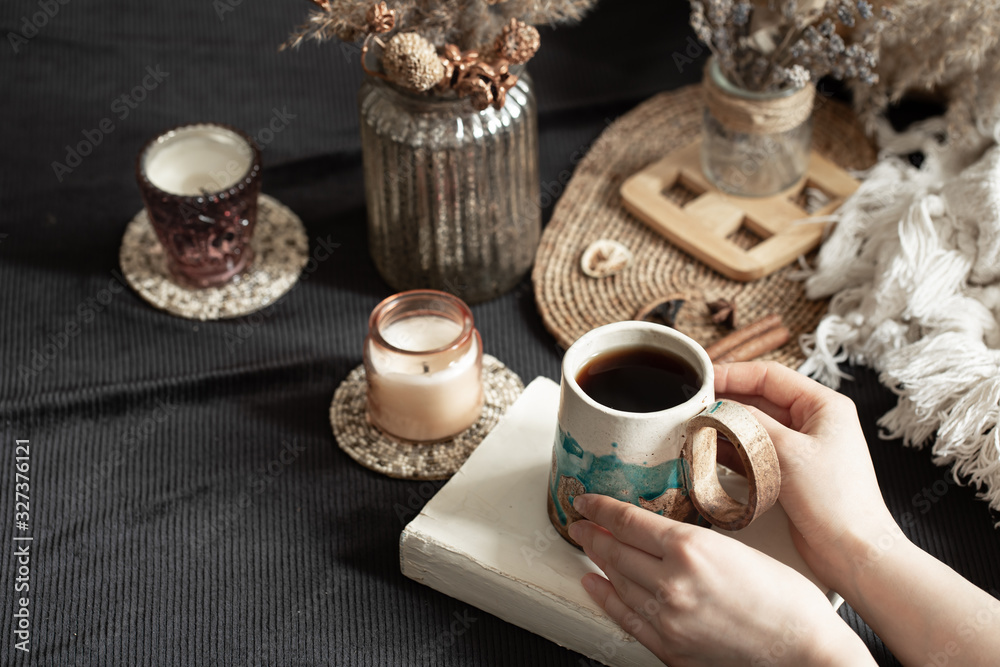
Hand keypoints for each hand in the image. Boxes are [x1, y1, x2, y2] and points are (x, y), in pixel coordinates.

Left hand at [569, 494, 872, 666]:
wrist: (807, 652)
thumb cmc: (788, 601)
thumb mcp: (737, 549)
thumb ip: (692, 542)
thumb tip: (659, 535)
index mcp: (690, 549)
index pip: (627, 520)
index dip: (599, 507)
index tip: (585, 500)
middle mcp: (672, 583)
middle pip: (614, 550)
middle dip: (591, 533)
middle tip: (579, 522)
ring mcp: (668, 619)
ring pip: (617, 582)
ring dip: (597, 562)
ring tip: (586, 547)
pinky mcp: (670, 648)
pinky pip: (625, 618)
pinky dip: (604, 598)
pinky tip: (594, 585)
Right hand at [713, 361, 896, 594]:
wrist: (854, 553)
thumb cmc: (835, 500)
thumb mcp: (789, 452)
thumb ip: (751, 424)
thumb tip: (717, 406)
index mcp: (823, 406)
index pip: (769, 376)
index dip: (733, 374)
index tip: (702, 379)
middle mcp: (812, 422)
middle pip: (759, 400)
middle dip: (725, 403)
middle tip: (691, 407)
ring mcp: (799, 449)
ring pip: (752, 428)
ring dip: (724, 428)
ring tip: (694, 429)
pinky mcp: (788, 474)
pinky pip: (753, 453)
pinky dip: (731, 452)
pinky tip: (708, 452)